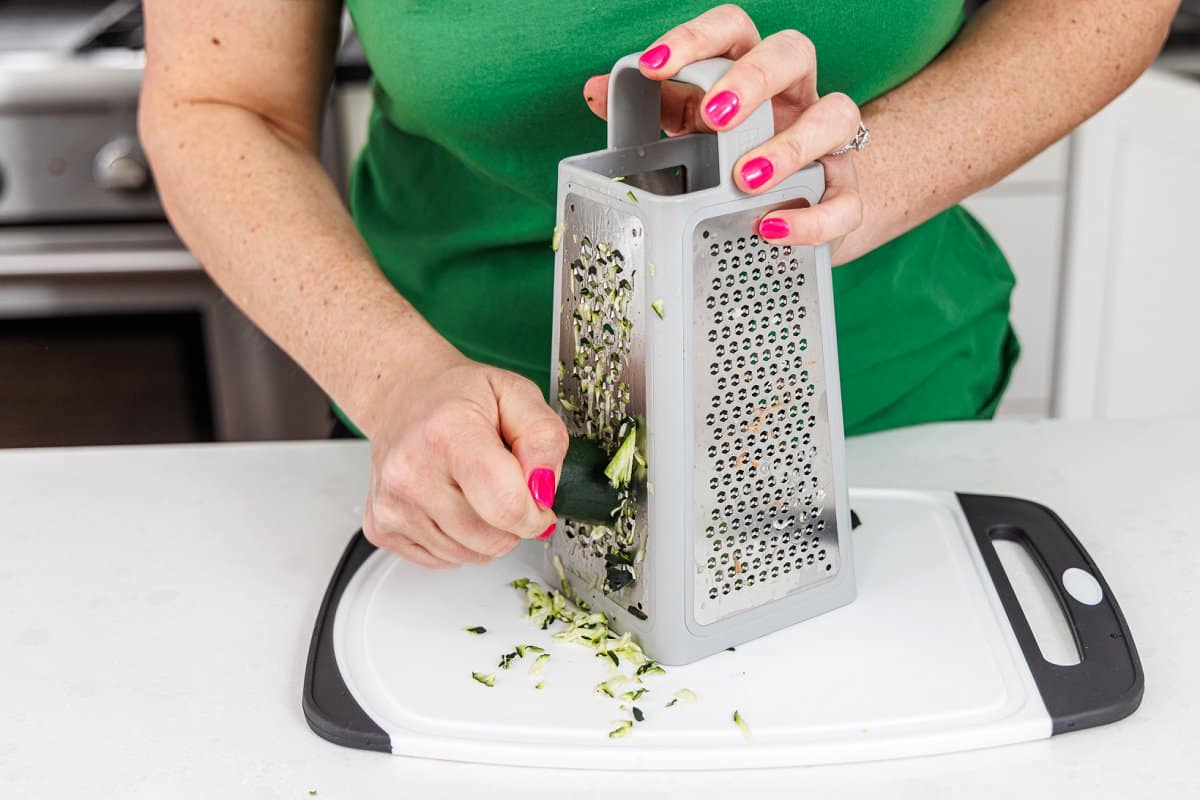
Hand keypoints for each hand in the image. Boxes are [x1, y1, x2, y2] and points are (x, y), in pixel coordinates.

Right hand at [362, 357, 567, 567]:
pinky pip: (444, 560)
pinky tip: (452, 503)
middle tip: (504, 487)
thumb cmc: (459, 395)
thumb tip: (543, 489)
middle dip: (513, 523)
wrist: (404, 395)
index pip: (506, 506)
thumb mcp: (518, 393)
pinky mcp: (382, 527)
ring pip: (469, 556)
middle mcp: (411, 471)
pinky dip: (459, 541)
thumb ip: (544, 438)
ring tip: (473, 489)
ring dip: (485, 533)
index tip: (538, 500)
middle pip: (491, 539)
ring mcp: (392, 504)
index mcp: (447, 433)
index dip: (535, 513)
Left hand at [583, 4, 863, 261]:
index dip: (695, 39)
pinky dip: (812, 219)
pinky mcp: (847, 193)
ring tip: (745, 177)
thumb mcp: (693, 130)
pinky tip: (771, 228)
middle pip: (793, 53)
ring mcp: (830, 143)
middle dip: (753, 80)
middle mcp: (796, 96)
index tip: (654, 66)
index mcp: (753, 71)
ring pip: (837, 115)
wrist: (801, 207)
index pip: (733, 29)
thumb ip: (654, 109)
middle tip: (714, 117)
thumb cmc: (739, 157)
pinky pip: (846, 201)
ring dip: (791, 144)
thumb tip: (593, 91)